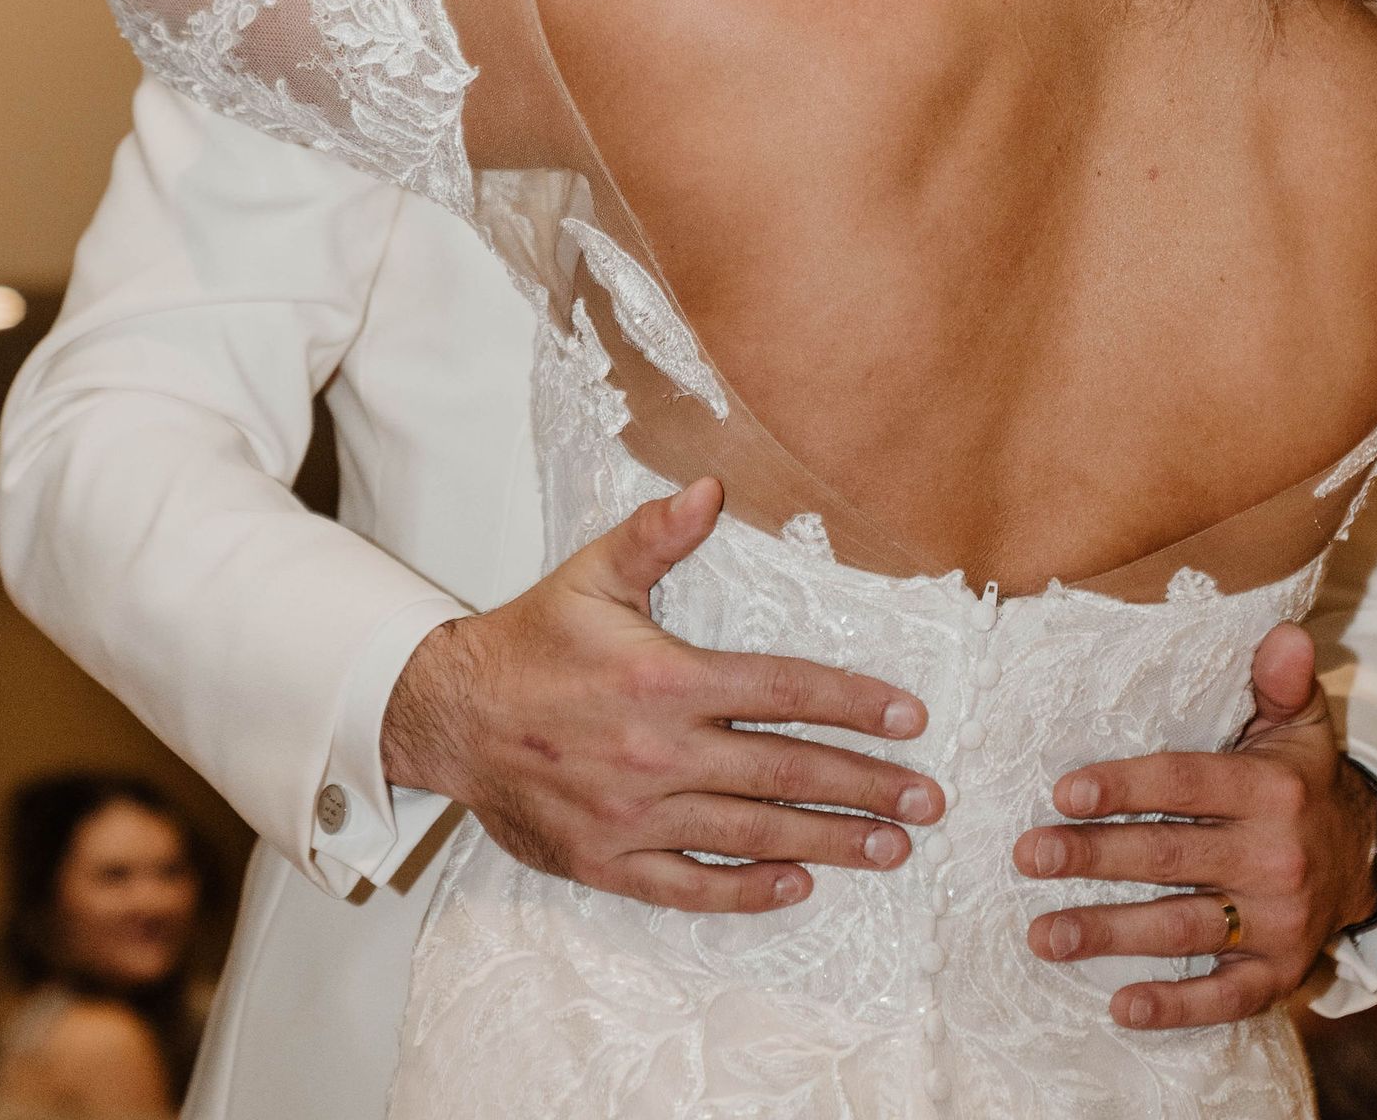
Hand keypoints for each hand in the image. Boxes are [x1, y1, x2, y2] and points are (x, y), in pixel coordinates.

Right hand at [381, 477, 941, 913]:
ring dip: (829, 840)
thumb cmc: (530, 640)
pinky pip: (690, 885)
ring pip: (751, 832)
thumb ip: (656, 535)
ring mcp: (634, 814)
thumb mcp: (591, 572)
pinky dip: (747, 890)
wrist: (449, 715)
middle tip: (928, 801)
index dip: (853, 703)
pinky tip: (798, 884)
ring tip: (891, 848)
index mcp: (663, 678)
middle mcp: (657, 751)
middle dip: (865, 786)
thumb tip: (712, 487)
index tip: (910, 719)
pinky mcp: (608, 861)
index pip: (782, 689)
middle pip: (784, 770)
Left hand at [1013, 621, 1376, 1030]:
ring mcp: (1278, 923)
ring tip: (1042, 934)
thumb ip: (1282, 680)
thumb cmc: (1302, 779)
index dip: (1124, 788)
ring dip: (1109, 933)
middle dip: (1092, 858)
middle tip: (1027, 857)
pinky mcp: (1279, 973)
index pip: (1185, 785)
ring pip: (1182, 927)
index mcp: (1271, 791)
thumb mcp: (1301, 723)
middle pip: (1169, 858)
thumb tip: (1286, 632)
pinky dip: (1175, 1006)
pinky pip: (1224, 996)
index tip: (1062, 793)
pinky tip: (1119, 1005)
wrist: (1365, 859)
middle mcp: (1275, 858)